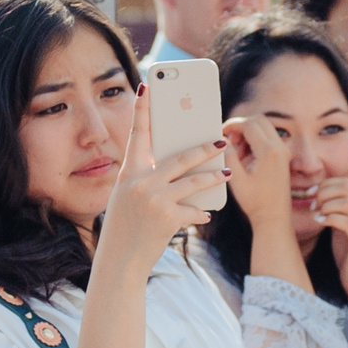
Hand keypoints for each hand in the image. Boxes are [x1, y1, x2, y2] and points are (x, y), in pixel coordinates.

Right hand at [98, 83, 222, 266]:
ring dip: (214, 177)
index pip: (136, 134)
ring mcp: (154, 199)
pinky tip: (206, 213)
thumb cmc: (125, 228)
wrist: (119, 261)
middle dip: (203, 149)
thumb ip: (146, 178)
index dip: (141, 109)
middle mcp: (139, 182)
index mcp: (128, 173)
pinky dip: (201, 212)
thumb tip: (177, 164)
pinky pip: (193, 210)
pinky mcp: (167, 217)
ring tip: (228, 172)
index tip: (147, 86)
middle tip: (220, 140)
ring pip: (193, 181)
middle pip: (179, 158)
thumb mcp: (127, 197)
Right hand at [221, 114, 293, 232]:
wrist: (274, 216)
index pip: (249, 124)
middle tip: (230, 141)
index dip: (233, 124)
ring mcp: (283, 151)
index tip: (222, 132)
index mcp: (269, 152)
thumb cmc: (256, 202)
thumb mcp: (236, 179)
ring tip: (238, 152)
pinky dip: (255, 140)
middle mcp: (279, 148)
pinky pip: (268, 137)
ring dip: (248, 133)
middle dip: (242, 126)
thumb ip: (229, 156)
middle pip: (259, 120)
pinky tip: (246, 157)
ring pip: (264, 127)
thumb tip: (224, 140)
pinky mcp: (283, 156)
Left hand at [309, 178, 347, 288]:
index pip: (347, 182)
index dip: (326, 184)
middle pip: (347, 188)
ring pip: (346, 202)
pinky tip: (319, 223)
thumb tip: (317, 196)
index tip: (310, 193)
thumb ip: (335, 211)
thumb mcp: (340, 227)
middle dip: (324, 192)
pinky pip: (345, 221)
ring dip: (325, 205)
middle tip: (312, 204)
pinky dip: (329, 219)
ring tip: (315, 215)